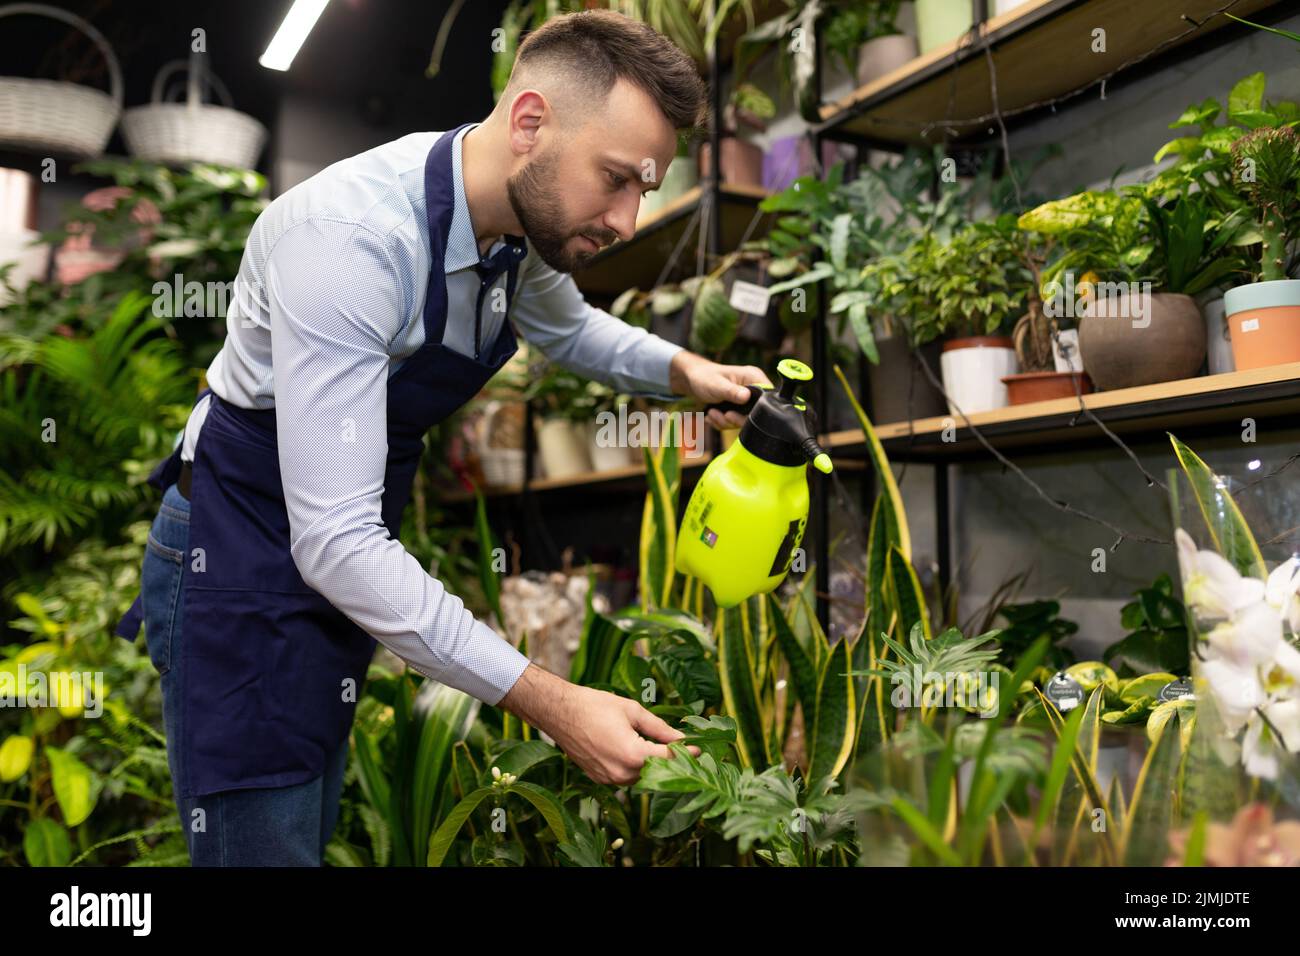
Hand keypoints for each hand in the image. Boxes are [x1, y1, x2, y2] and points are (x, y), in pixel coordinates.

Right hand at [499, 665, 699, 786]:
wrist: (559, 712)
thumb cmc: (594, 705)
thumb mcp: (632, 710)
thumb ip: (659, 727)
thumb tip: (681, 737)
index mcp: (632, 754)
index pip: (669, 758)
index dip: (687, 752)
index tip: (700, 747)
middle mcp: (621, 773)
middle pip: (657, 771)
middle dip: (672, 760)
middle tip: (687, 748)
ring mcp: (609, 779)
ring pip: (642, 775)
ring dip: (653, 764)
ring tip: (665, 748)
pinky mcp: (600, 779)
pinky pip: (626, 776)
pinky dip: (636, 766)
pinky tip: (640, 751)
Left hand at [669, 351, 771, 429]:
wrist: (693, 381)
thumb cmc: (705, 377)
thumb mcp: (717, 384)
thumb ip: (732, 391)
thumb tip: (747, 397)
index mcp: (754, 377)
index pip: (766, 397)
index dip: (754, 410)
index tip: (733, 413)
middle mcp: (754, 389)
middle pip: (756, 413)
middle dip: (735, 419)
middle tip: (722, 415)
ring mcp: (747, 401)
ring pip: (743, 421)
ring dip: (725, 422)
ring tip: (712, 413)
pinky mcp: (739, 409)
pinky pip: (735, 423)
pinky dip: (722, 423)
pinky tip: (712, 416)